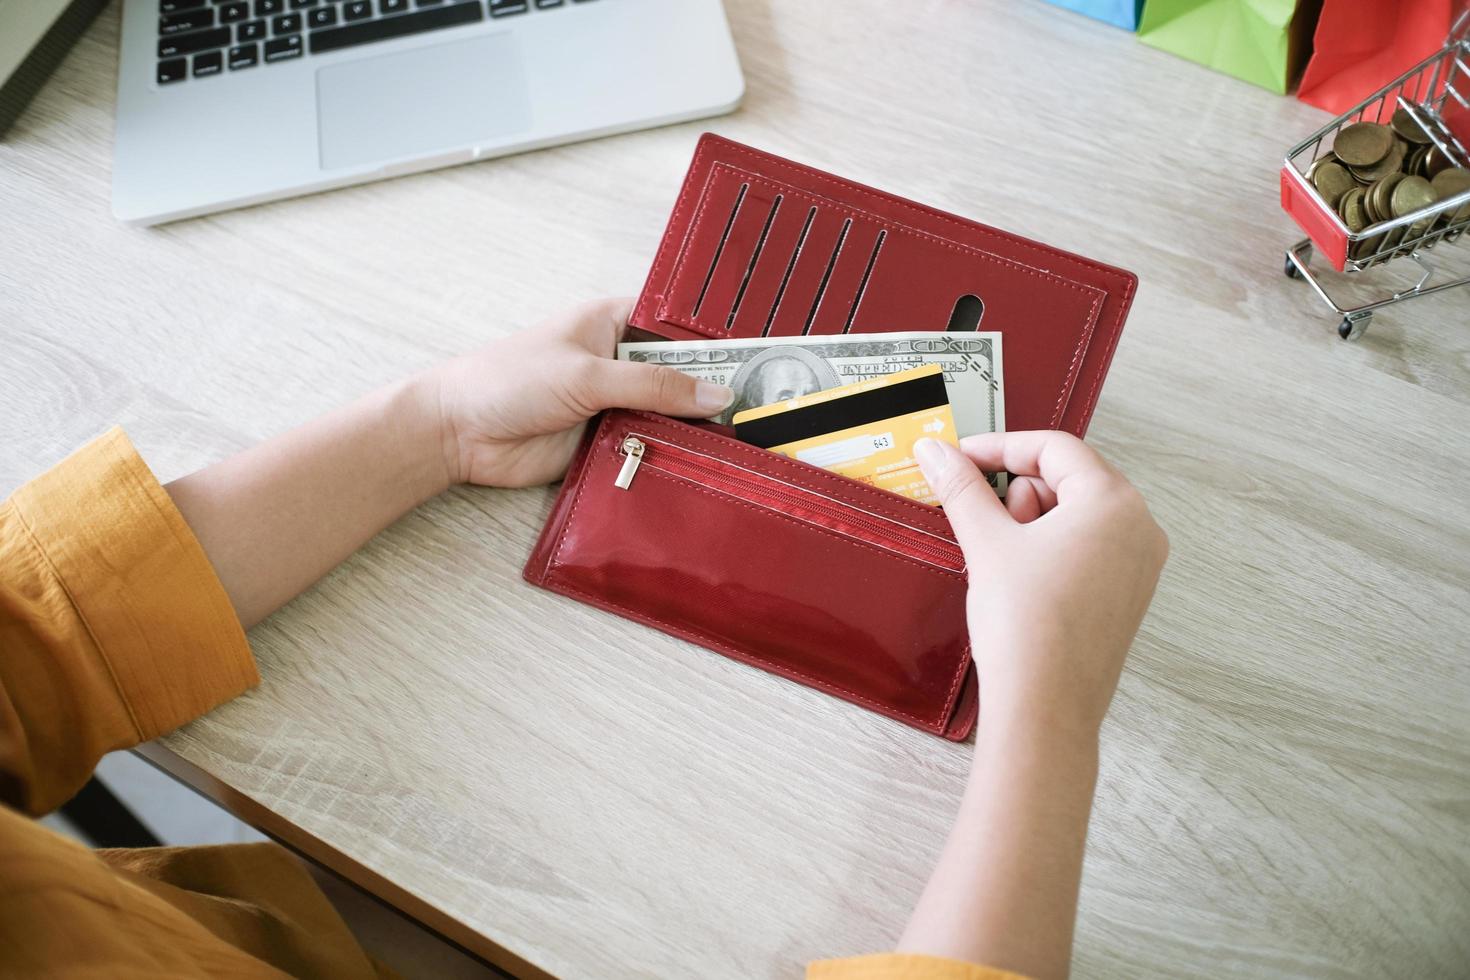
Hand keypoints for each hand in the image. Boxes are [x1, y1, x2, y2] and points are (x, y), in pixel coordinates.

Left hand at [426, 298, 733, 487]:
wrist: (457, 434)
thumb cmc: (507, 380)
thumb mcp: (587, 375)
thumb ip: (653, 386)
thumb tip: (715, 394)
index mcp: (614, 323)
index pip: (679, 325)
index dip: (717, 341)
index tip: (763, 356)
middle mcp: (619, 362)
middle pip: (682, 375)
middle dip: (714, 391)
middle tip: (769, 406)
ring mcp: (614, 404)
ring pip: (670, 416)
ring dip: (694, 429)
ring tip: (749, 440)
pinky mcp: (607, 442)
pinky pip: (651, 448)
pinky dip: (671, 457)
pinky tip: (706, 465)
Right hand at [914, 432, 1167, 743]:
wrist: (1044, 707)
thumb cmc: (1027, 628)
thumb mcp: (987, 543)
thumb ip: (961, 487)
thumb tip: (936, 451)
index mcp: (1114, 503)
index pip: (1055, 447)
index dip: (1000, 447)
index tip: (961, 458)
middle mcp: (1139, 528)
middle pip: (1070, 477)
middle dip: (1018, 488)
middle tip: (983, 517)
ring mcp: (1138, 564)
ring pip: (1078, 513)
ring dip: (1033, 519)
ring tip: (1002, 556)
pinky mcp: (1126, 595)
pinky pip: (1089, 547)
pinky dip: (1051, 547)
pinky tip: (1019, 576)